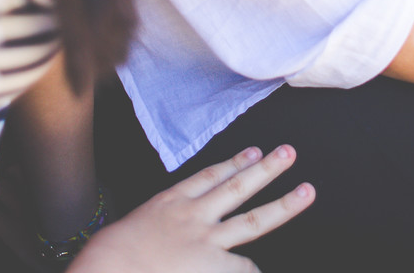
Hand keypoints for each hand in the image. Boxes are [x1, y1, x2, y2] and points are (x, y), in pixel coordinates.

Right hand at [71, 146, 313, 272]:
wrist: (107, 265)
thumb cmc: (107, 255)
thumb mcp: (132, 232)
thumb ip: (157, 227)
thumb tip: (168, 239)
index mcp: (169, 204)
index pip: (207, 178)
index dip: (232, 164)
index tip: (251, 152)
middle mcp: (193, 216)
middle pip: (237, 187)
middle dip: (265, 170)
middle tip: (289, 153)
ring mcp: (205, 240)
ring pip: (253, 220)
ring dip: (283, 205)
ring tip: (307, 191)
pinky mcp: (212, 265)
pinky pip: (242, 268)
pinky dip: (253, 271)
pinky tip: (264, 270)